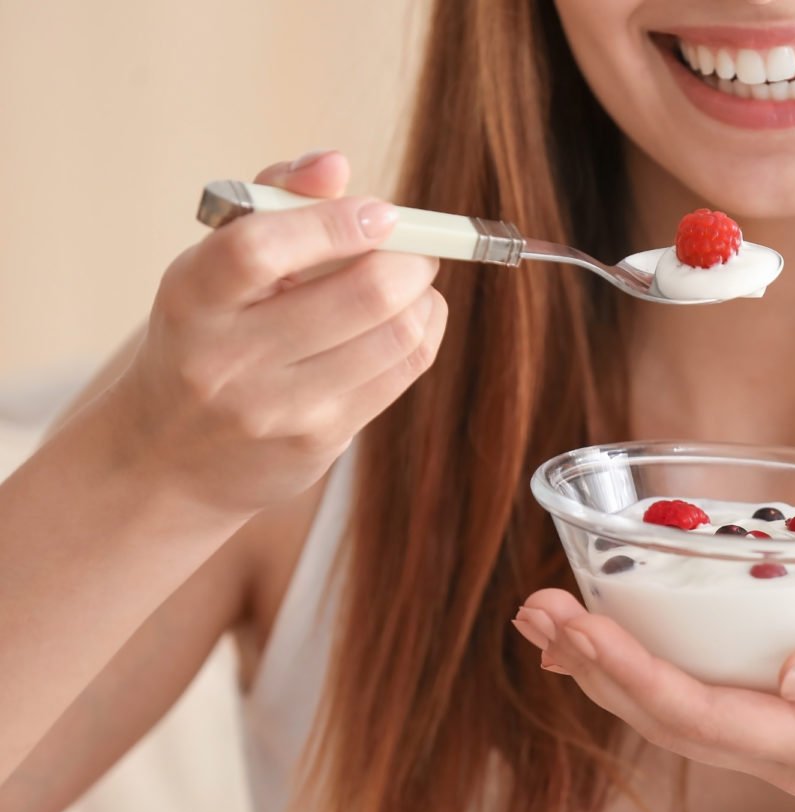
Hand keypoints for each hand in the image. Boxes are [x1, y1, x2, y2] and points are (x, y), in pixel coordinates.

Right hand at [108, 151, 446, 514]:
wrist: (164, 456)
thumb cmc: (204, 335)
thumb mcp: (214, 268)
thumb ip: (273, 204)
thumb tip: (335, 164)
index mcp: (192, 297)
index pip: (261, 249)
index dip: (335, 222)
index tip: (381, 212)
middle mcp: (227, 358)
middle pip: (360, 294)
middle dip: (409, 258)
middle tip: (415, 247)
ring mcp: (276, 408)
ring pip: (395, 336)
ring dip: (424, 296)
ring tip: (413, 281)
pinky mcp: (316, 442)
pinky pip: (401, 373)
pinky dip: (423, 331)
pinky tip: (411, 318)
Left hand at [516, 562, 794, 796]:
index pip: (703, 716)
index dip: (633, 674)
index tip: (579, 623)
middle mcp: (785, 749)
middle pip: (668, 719)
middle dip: (597, 667)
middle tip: (535, 609)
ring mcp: (773, 734)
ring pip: (668, 712)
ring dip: (601, 667)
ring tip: (541, 618)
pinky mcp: (768, 706)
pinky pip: (687, 695)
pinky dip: (634, 665)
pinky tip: (591, 636)